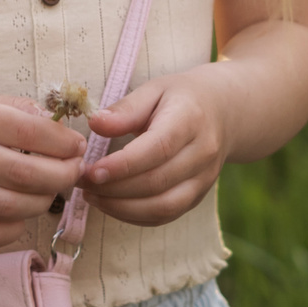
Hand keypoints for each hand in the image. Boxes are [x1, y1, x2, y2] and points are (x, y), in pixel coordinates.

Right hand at [0, 91, 83, 249]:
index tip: (76, 147)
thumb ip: (19, 111)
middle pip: (26, 175)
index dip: (63, 144)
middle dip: (63, 176)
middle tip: (73, 171)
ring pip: (12, 208)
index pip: (30, 133)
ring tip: (50, 190)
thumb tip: (62, 130)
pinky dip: (15, 228)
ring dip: (44, 202)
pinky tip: (20, 213)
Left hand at [79, 69, 231, 228]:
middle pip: (158, 181)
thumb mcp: (155, 90)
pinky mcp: (198, 196)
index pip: (158, 148)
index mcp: (191, 119)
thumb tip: (95, 124)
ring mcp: (204, 179)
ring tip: (92, 196)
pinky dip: (135, 216)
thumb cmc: (181, 98)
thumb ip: (126, 109)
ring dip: (122, 208)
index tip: (91, 171)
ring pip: (164, 206)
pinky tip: (111, 205)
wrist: (224, 112)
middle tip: (82, 182)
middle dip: (115, 189)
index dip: (123, 165)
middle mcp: (203, 153)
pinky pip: (166, 216)